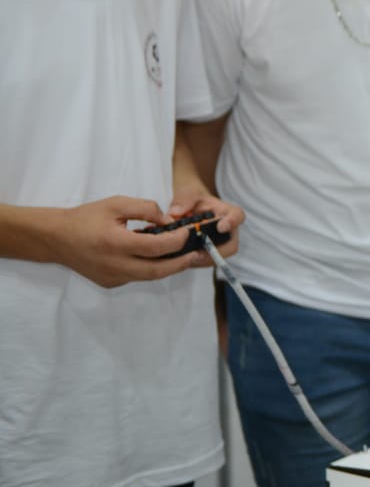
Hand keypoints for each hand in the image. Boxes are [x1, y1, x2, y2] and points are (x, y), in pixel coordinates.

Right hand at [51, 196, 201, 287]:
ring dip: (168, 267)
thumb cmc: (86, 218)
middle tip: (196, 254)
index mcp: (115, 243)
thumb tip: (168, 221)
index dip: (176, 241)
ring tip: (183, 256)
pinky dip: (151, 268)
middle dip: (181, 263)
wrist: (56, 238)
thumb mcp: (116, 203)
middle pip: (157, 271)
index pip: (155, 248)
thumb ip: (145, 209)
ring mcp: (112, 277)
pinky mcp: (110, 283)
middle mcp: (114, 265)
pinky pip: (137, 277)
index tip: (188, 233)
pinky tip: (158, 258)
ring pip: (148, 277)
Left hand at [167, 187, 245, 267]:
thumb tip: (176, 213)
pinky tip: (180, 257)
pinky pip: (203, 261)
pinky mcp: (207, 252)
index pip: (237, 216)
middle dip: (214, 252)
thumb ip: (183, 199)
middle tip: (197, 252)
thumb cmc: (193, 197)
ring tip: (183, 256)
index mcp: (226, 212)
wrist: (188, 205)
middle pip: (231, 246)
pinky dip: (192, 261)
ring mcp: (219, 243)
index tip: (221, 227)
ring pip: (217, 257)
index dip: (232, 222)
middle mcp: (227, 230)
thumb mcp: (188, 192)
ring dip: (201, 259)